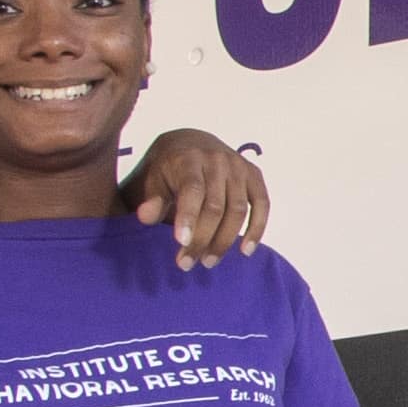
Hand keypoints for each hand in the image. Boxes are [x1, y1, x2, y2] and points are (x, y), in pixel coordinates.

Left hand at [128, 128, 266, 269]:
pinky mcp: (254, 175)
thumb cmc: (169, 169)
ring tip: (208, 262)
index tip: (181, 243)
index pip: (192, 190)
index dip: (188, 217)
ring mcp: (239, 167)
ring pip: (238, 210)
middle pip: (216, 206)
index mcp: (189, 159)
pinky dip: (257, 229)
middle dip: (202, 239)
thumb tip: (145, 216)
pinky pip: (262, 204)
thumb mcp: (153, 180)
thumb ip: (151, 198)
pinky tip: (245, 251)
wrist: (192, 143)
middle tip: (187, 263)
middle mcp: (218, 160)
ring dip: (225, 240)